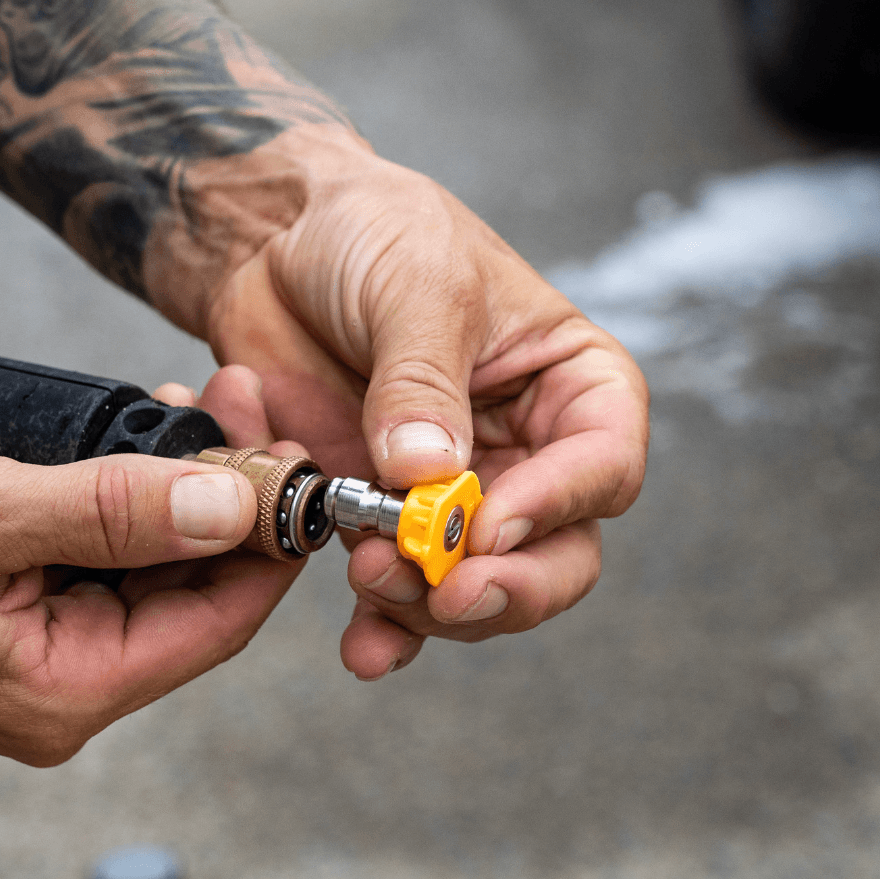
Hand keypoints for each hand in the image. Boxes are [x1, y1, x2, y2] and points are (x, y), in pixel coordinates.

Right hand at [0, 368, 304, 763]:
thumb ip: (111, 513)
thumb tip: (233, 507)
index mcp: (66, 690)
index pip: (217, 622)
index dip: (269, 544)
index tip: (295, 469)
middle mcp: (69, 679)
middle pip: (196, 586)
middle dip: (232, 495)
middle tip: (248, 408)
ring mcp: (51, 645)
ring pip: (160, 561)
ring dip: (190, 482)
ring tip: (208, 404)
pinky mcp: (34, 606)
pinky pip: (115, 549)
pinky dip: (142, 491)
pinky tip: (156, 432)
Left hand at [146, 127, 649, 679]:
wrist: (277, 242)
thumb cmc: (374, 232)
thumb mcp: (416, 282)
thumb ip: (424, 383)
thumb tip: (429, 477)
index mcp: (568, 384)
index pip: (603, 466)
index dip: (558, 508)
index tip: (487, 527)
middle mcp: (526, 451)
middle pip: (557, 554)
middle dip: (504, 586)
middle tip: (446, 592)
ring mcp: (455, 494)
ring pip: (478, 587)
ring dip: (433, 608)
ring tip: (371, 582)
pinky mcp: (385, 516)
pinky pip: (401, 591)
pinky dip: (385, 625)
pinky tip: (363, 646)